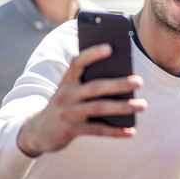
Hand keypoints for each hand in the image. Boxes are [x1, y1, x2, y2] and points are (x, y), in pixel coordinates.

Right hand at [17, 44, 146, 156]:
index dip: (93, 54)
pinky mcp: (70, 130)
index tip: (111, 47)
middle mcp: (65, 94)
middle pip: (95, 87)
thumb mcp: (69, 90)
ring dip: (122, 107)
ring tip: (142, 105)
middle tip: (139, 81)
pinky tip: (131, 130)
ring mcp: (67, 113)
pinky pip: (97, 130)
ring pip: (99, 108)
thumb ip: (88, 82)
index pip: (78, 62)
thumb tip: (123, 79)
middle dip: (118, 84)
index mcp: (66, 80)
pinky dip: (115, 131)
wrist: (37, 130)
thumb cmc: (64, 104)